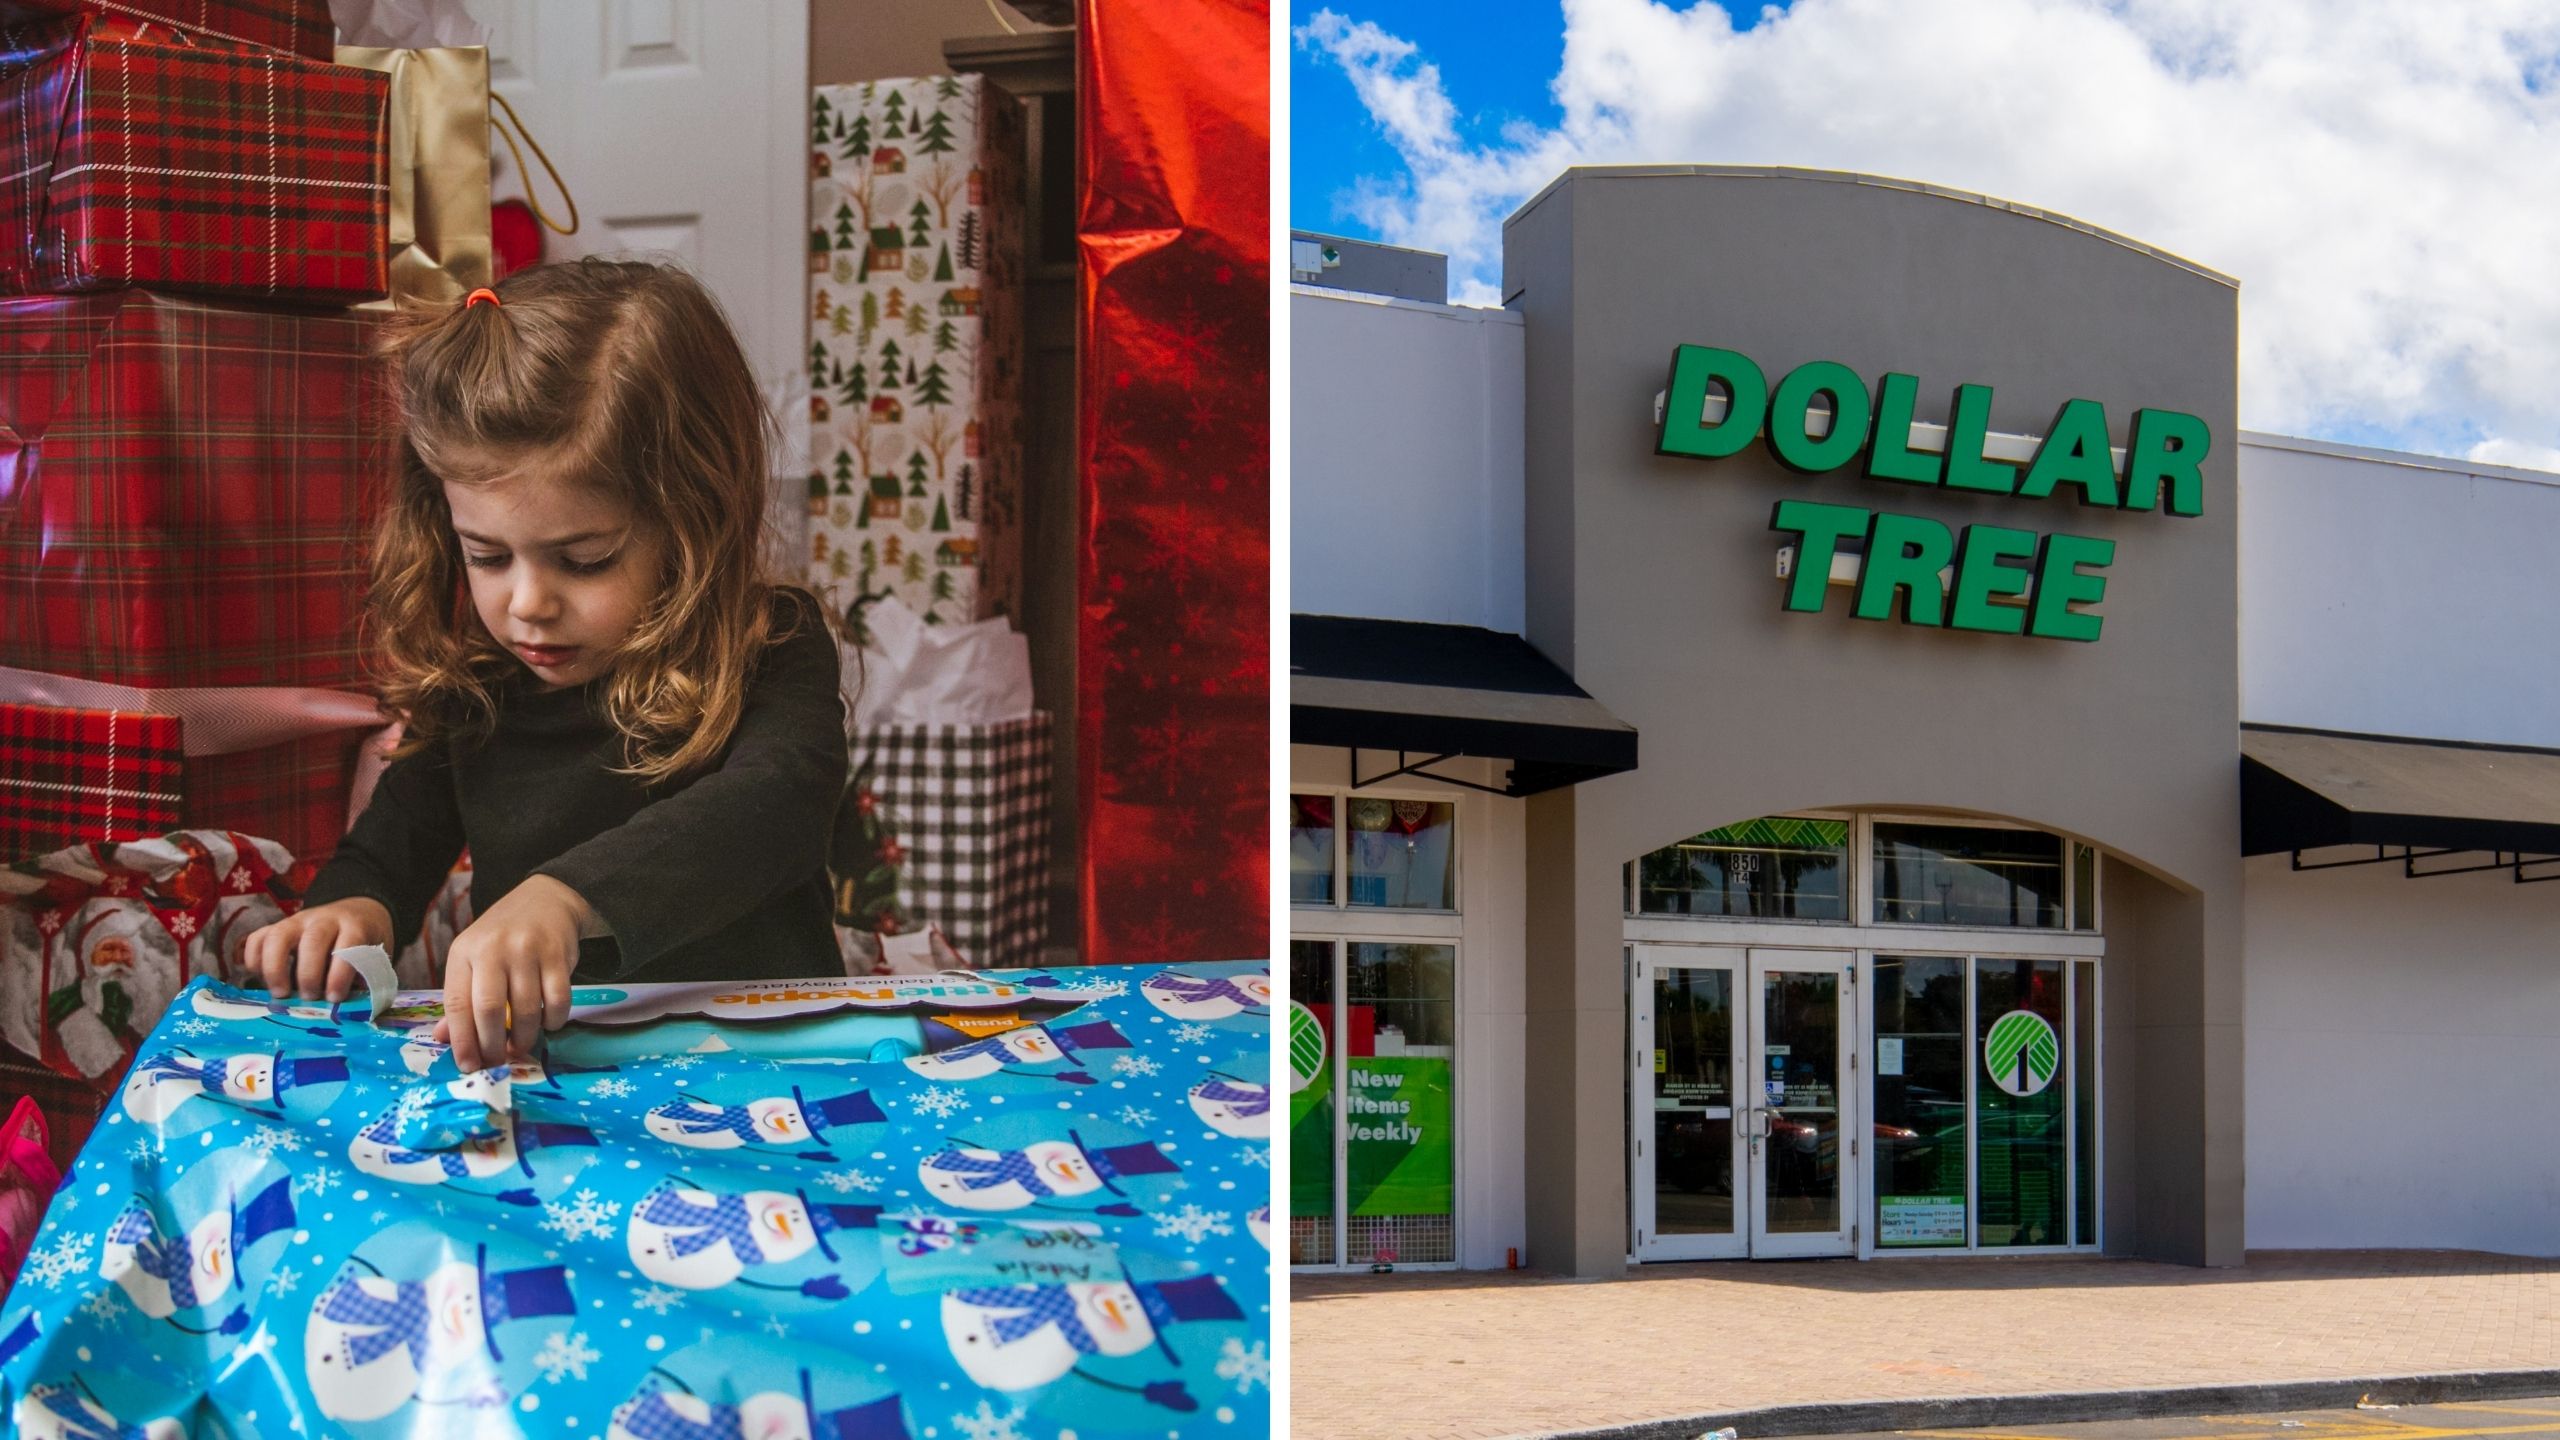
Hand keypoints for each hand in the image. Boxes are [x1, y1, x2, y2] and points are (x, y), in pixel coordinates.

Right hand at [245, 898, 391, 1002]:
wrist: (357, 912)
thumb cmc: (363, 945)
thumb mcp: (372, 958)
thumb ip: (361, 979)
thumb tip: (345, 1010)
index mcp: (355, 927)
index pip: (348, 945)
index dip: (340, 973)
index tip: (334, 998)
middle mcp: (325, 920)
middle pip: (313, 940)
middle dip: (308, 973)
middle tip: (308, 998)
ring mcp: (298, 921)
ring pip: (279, 935)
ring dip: (275, 967)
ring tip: (280, 994)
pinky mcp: (278, 926)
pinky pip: (257, 937)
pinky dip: (253, 958)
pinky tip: (260, 979)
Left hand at [434, 875, 589, 1069]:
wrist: (545, 900)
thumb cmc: (503, 936)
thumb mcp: (473, 959)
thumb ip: (461, 997)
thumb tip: (444, 1039)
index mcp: (464, 952)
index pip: (457, 1003)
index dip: (462, 1040)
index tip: (468, 1065)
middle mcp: (493, 949)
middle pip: (489, 1009)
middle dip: (493, 1045)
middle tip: (497, 1061)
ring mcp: (527, 950)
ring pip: (525, 1009)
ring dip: (524, 1037)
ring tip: (521, 1046)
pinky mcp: (558, 955)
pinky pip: (557, 1000)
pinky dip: (553, 1020)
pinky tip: (547, 1023)